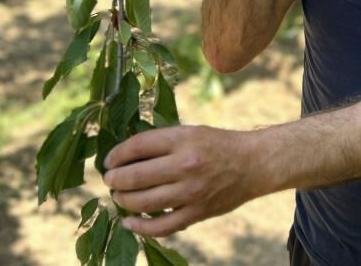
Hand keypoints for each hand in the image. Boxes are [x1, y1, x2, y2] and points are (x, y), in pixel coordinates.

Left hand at [102, 124, 267, 236]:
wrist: (252, 164)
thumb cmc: (217, 144)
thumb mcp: (190, 132)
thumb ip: (162, 143)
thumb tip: (125, 156)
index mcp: (183, 139)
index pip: (138, 146)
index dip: (117, 155)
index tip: (108, 161)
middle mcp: (186, 165)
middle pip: (136, 176)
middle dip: (115, 179)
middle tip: (109, 180)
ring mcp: (191, 192)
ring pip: (144, 202)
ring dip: (124, 200)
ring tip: (119, 195)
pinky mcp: (197, 213)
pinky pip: (161, 226)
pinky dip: (140, 227)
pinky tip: (129, 222)